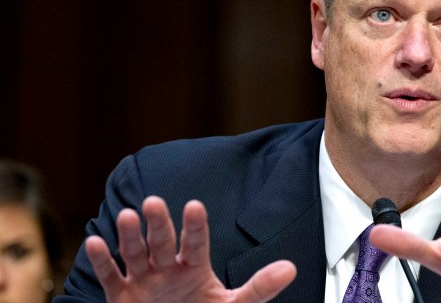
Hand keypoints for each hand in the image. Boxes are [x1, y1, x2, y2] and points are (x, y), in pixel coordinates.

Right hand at [85, 196, 296, 302]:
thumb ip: (259, 287)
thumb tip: (291, 268)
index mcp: (195, 266)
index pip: (196, 243)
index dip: (195, 226)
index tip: (194, 205)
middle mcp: (168, 267)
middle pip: (163, 242)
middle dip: (158, 224)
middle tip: (153, 202)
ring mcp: (143, 279)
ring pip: (135, 253)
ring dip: (129, 235)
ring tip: (126, 215)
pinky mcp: (121, 296)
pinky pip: (110, 276)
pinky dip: (101, 261)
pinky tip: (94, 242)